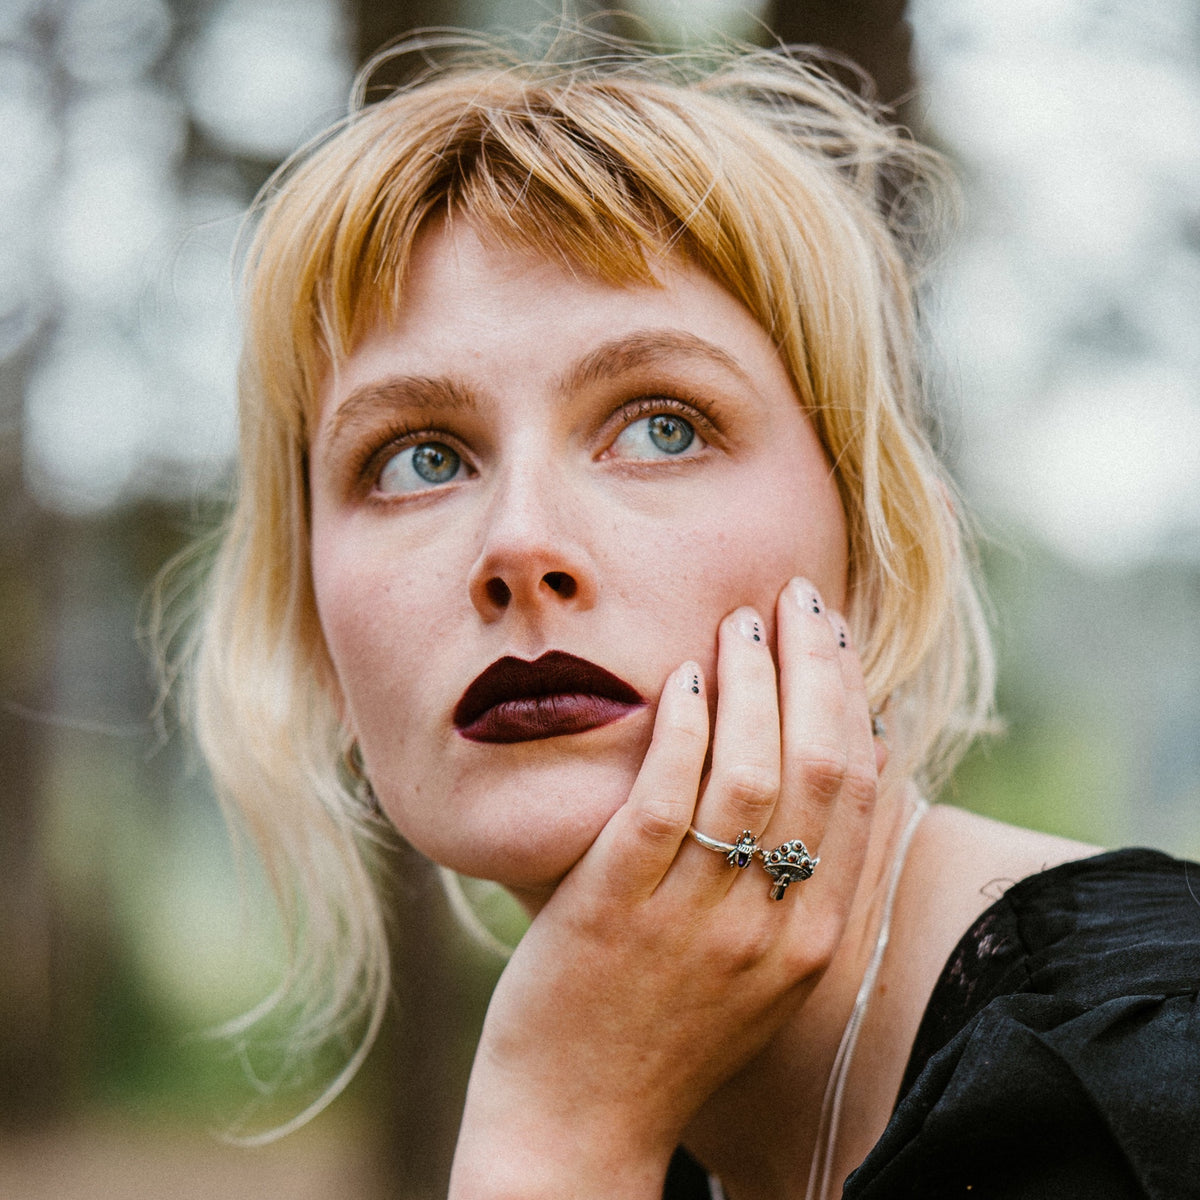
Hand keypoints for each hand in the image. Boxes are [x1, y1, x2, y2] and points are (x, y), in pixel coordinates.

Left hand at [449, 577, 880, 1198]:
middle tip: (793, 597)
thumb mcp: (764, 964)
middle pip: (817, 764)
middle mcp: (772, 926)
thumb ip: (803, 875)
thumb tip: (845, 761)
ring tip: (738, 623)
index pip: (857, 787)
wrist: (579, 1126)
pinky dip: (684, 729)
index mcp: (816, 936)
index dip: (848, 693)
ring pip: (748, 772)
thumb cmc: (668, 1031)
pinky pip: (664, 800)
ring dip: (751, 681)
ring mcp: (695, 918)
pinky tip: (684, 679)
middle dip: (812, 665)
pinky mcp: (616, 908)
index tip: (830, 633)